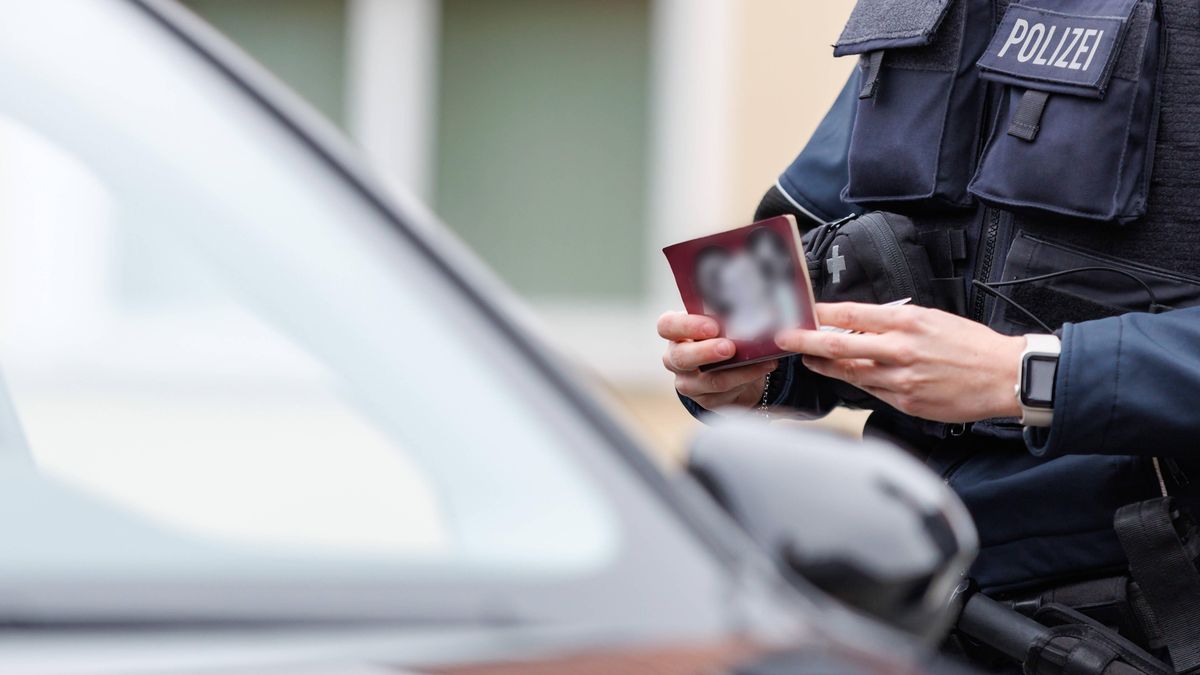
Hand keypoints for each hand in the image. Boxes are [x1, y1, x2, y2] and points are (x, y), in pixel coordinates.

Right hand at [658, 311, 777, 410]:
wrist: (731, 366)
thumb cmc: (723, 333)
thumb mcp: (720, 320)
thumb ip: (725, 314)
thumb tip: (752, 308)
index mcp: (674, 331)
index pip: (667, 326)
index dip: (687, 326)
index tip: (713, 327)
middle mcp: (674, 358)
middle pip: (681, 357)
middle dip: (707, 352)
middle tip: (729, 348)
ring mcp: (687, 382)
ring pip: (709, 380)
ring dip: (739, 370)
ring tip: (762, 359)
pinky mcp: (705, 400)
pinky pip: (726, 393)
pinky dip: (747, 379)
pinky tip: (763, 368)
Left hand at [774, 303, 1025, 422]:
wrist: (1004, 375)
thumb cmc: (969, 344)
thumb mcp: (931, 319)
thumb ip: (894, 322)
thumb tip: (859, 323)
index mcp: (906, 322)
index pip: (850, 313)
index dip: (819, 313)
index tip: (801, 311)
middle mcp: (899, 349)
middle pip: (838, 344)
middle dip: (805, 340)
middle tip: (784, 338)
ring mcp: (900, 379)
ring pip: (849, 372)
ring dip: (824, 365)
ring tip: (809, 358)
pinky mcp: (905, 402)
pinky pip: (870, 391)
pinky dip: (855, 381)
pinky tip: (845, 375)